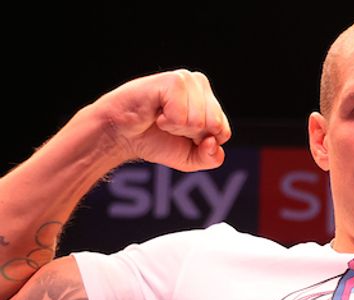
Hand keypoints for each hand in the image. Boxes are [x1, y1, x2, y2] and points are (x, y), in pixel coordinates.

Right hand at [94, 69, 230, 171]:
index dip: (202, 143)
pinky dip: (168, 121)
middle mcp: (200, 84)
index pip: (223, 131)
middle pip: (214, 126)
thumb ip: (211, 158)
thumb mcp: (190, 158)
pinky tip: (155, 113)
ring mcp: (187, 79)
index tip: (182, 135)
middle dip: (190, 135)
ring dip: (176, 128)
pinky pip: (182, 116)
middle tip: (169, 126)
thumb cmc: (155, 140)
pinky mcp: (173, 81)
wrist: (121, 135)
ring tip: (161, 118)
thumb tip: (213, 143)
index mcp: (209, 99)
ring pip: (199, 121)